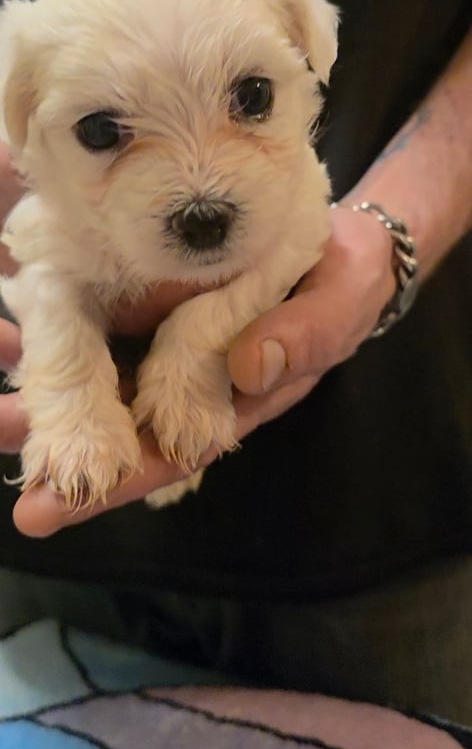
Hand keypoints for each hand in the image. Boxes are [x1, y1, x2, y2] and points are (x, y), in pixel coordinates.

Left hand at [3, 201, 394, 536]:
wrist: (334, 239)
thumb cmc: (345, 279)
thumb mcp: (340, 303)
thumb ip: (306, 337)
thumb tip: (250, 368)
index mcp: (236, 400)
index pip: (170, 452)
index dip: (114, 480)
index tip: (53, 508)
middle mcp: (190, 382)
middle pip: (119, 429)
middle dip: (59, 451)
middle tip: (6, 468)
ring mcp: (167, 343)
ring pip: (102, 383)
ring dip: (48, 401)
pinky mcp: (154, 305)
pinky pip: (103, 329)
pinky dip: (61, 341)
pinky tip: (18, 341)